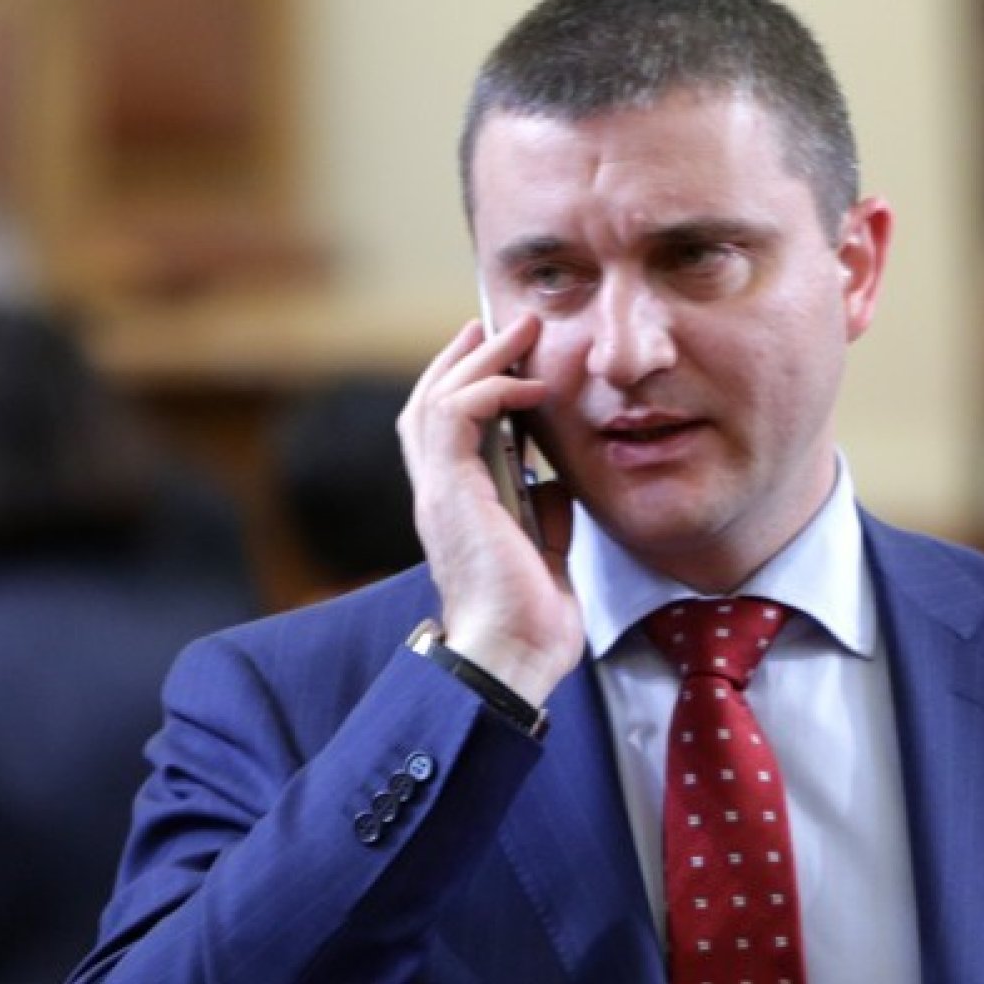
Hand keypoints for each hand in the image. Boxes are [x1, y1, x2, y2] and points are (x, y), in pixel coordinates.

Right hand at [398, 316, 583, 707]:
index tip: (504, 356)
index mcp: (455, 509)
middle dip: (466, 359)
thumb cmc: (529, 623)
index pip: (444, 432)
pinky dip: (492, 390)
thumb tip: (555, 484)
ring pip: (437, 399)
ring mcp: (439, 492)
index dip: (468, 387)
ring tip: (517, 331)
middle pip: (429, 403)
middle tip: (504, 325)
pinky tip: (530, 385)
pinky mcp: (451, 491)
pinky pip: (457, 415)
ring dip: (480, 360)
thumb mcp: (545, 554)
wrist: (511, 657)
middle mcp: (438, 495)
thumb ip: (544, 516)